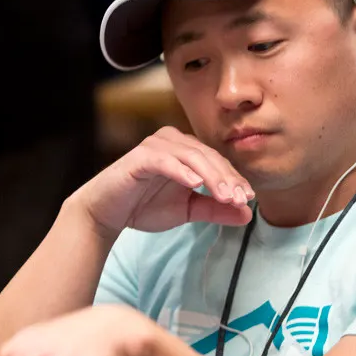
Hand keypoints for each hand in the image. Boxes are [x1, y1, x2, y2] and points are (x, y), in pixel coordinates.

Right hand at [72, 126, 253, 237]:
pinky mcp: (140, 157)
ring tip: (225, 196)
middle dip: (227, 179)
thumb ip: (215, 209)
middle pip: (209, 157)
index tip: (248, 199)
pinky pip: (166, 161)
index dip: (235, 180)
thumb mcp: (187, 211)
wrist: (106, 213)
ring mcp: (156, 146)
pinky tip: (195, 184)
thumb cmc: (144, 206)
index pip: (218, 162)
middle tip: (240, 198)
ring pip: (192, 157)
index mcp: (186, 150)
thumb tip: (247, 213)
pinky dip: (182, 171)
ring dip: (211, 176)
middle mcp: (173, 141)